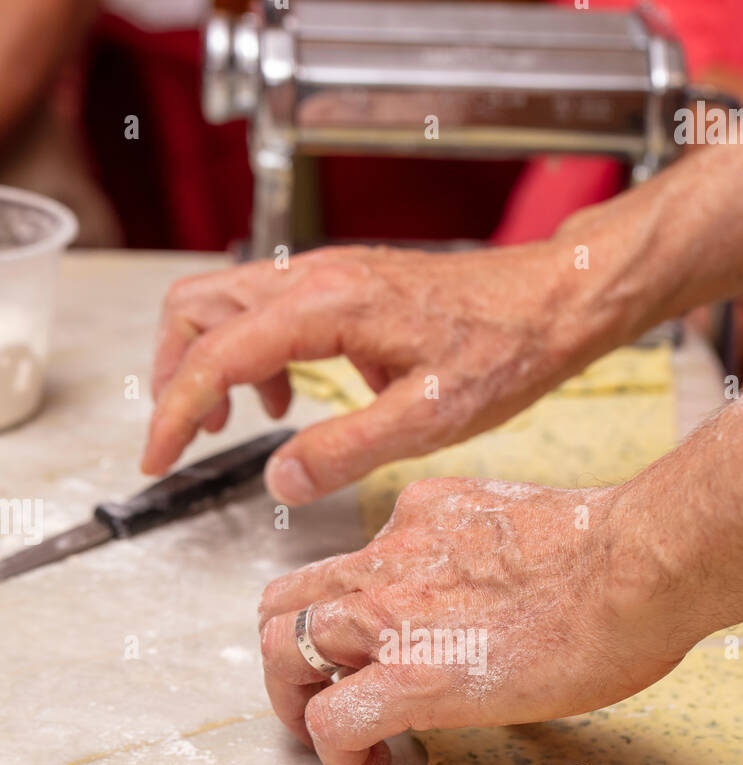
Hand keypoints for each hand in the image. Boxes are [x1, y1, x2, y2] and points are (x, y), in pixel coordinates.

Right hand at [141, 237, 621, 497]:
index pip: (217, 353)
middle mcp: (317, 278)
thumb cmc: (505, 352)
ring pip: (227, 303)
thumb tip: (280, 479)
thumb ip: (347, 450)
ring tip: (231, 425)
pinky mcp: (345, 286)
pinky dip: (251, 354)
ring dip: (209, 362)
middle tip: (184, 440)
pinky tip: (286, 402)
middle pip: (198, 308)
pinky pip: (267, 309)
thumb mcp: (429, 418)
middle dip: (175, 374)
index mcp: (329, 306)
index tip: (157, 459)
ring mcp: (329, 276)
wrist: (553, 302)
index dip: (176, 411)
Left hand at [257, 476, 699, 764]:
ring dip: (296, 701)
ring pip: (283, 651)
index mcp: (420, 519)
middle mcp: (389, 557)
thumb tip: (505, 602)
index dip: (339, 614)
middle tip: (326, 696)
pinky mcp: (408, 676)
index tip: (370, 651)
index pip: (346, 563)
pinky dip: (336, 752)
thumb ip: (487, 559)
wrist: (637, 567)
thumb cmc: (616, 554)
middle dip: (293, 656)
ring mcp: (389, 615)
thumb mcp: (524, 533)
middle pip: (286, 602)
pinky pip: (333, 721)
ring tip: (333, 737)